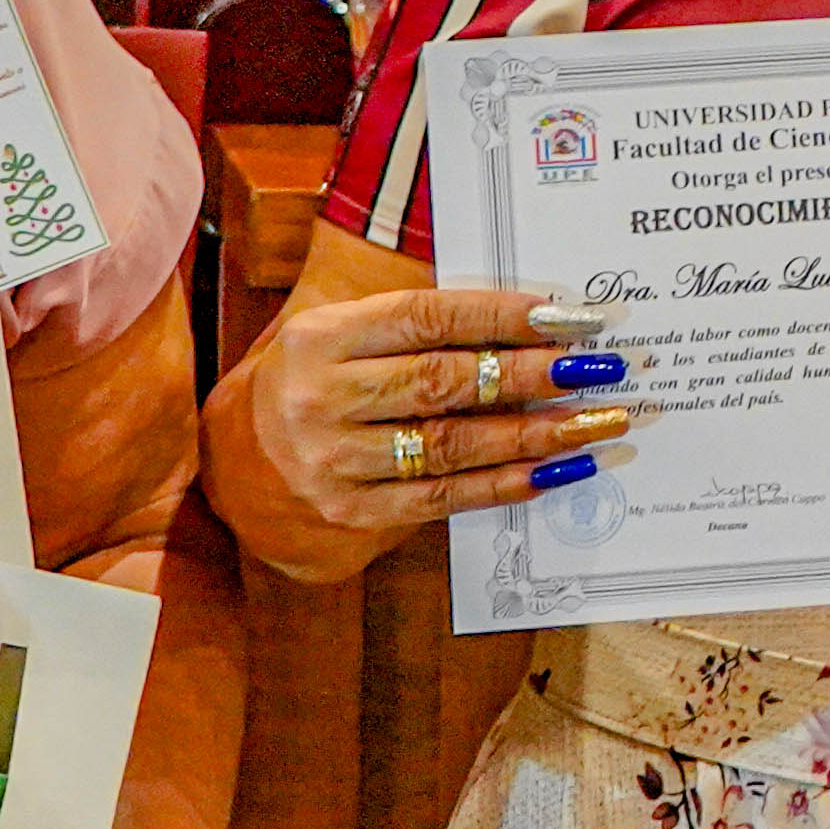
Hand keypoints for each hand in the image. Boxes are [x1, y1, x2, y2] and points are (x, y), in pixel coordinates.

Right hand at [244, 280, 634, 535]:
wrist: (230, 473)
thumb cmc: (307, 388)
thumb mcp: (336, 337)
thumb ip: (411, 326)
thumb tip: (526, 320)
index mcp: (320, 338)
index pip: (426, 317)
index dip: (500, 314)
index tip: (567, 316)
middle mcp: (320, 398)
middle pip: (444, 381)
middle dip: (532, 374)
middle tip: (599, 368)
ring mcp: (332, 462)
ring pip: (452, 444)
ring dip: (535, 434)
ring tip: (596, 421)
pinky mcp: (351, 514)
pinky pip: (443, 498)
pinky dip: (505, 484)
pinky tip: (554, 471)